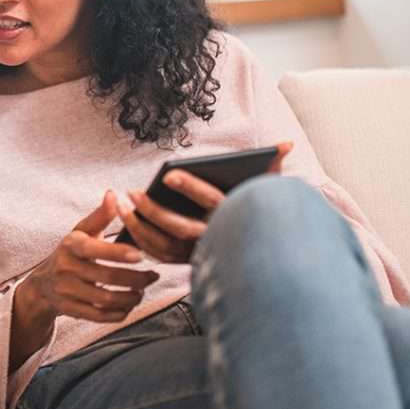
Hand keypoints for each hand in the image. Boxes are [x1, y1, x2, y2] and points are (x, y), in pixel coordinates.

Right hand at [21, 190, 161, 323]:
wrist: (43, 284)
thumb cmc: (70, 253)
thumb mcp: (81, 232)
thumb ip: (100, 216)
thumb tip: (113, 194)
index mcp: (70, 245)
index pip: (94, 249)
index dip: (118, 253)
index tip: (140, 255)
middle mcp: (65, 268)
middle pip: (106, 277)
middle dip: (135, 278)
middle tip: (153, 276)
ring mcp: (66, 291)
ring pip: (105, 299)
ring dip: (130, 297)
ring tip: (142, 290)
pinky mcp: (70, 310)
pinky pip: (99, 316)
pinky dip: (119, 313)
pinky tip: (129, 305)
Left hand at [119, 142, 293, 262]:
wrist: (266, 260)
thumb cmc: (261, 217)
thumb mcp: (270, 194)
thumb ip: (274, 168)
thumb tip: (287, 144)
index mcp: (234, 218)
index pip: (212, 201)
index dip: (190, 187)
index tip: (168, 175)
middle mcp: (217, 240)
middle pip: (180, 227)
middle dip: (153, 211)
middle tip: (132, 193)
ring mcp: (201, 255)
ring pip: (164, 246)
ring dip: (139, 227)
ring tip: (122, 205)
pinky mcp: (189, 264)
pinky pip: (160, 256)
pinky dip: (141, 242)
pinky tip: (128, 223)